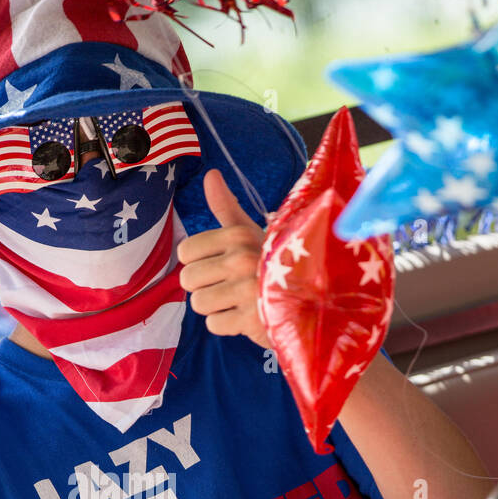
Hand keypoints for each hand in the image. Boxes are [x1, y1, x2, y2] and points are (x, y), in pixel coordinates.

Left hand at [177, 169, 272, 347]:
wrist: (311, 299)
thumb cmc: (272, 263)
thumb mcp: (252, 233)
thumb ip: (226, 207)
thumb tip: (210, 174)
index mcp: (238, 235)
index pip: (186, 251)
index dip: (197, 262)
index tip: (219, 265)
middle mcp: (242, 259)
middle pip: (187, 279)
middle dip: (203, 286)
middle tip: (228, 286)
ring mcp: (247, 291)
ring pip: (198, 303)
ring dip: (214, 307)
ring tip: (237, 301)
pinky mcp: (251, 319)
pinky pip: (213, 324)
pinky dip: (226, 324)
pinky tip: (245, 315)